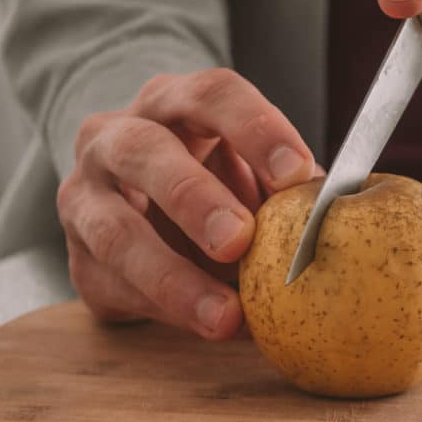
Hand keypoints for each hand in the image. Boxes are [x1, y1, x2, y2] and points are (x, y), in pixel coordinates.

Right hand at [57, 68, 321, 339]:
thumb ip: (287, 190)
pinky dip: (165, 310)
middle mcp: (117, 137)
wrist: (140, 214)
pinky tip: (206, 326)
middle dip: (194, 198)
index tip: (297, 174)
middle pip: (146, 152)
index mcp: (175, 104)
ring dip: (172, 277)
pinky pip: (113, 285)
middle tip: (239, 241)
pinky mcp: (78, 257)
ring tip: (225, 317)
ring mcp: (85, 196)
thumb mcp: (250, 174)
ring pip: (116, 231)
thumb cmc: (216, 185)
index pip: (212, 95)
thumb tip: (344, 213)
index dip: (256, 128)